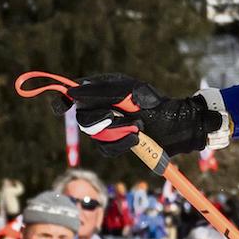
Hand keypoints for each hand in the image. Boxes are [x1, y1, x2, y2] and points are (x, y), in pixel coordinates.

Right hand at [66, 73, 217, 155]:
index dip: (63, 100)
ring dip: (117, 133)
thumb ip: (103, 91)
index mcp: (104, 89)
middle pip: (84, 117)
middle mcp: (103, 107)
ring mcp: (109, 126)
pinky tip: (136, 140)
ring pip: (95, 136)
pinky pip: (106, 149)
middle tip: (117, 117)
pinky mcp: (115, 143)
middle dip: (101, 120)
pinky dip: (121, 145)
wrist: (178, 127)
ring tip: (138, 127)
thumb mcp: (132, 92)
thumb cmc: (157, 105)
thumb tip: (74, 90)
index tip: (60, 108)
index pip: (75, 93)